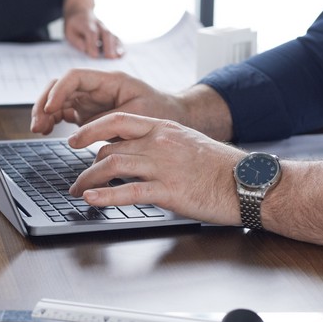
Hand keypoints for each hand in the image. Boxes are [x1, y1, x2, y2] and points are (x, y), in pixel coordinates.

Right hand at [30, 69, 185, 134]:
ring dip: (45, 113)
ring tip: (39, 129)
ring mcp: (91, 100)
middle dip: (45, 102)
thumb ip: (109, 121)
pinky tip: (45, 130)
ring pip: (59, 100)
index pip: (75, 77)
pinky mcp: (89, 114)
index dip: (59, 91)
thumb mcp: (138, 116)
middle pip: (60, 87)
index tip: (51, 108)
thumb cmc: (159, 111)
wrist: (172, 117)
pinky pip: (64, 113)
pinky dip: (53, 120)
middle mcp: (96, 88)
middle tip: (38, 123)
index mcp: (109, 80)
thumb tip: (81, 132)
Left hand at [62, 0, 123, 58]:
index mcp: (86, 24)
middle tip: (110, 57)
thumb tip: (86, 49)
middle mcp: (99, 25)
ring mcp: (106, 28)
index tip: (94, 55)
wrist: (81, 13)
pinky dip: (120, 46)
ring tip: (117, 57)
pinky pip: (117, 39)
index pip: (92, 33)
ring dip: (116, 47)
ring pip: (113, 36)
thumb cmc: (74, 26)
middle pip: (106, 33)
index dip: (93, 43)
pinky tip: (122, 54)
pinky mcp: (110, 33)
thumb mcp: (69, 32)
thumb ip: (77, 41)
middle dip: (108, 45)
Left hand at [67, 112, 244, 224]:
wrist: (247, 182)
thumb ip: (162, 144)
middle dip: (87, 165)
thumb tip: (137, 153)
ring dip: (88, 180)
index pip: (118, 121)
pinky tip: (92, 200)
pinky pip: (129, 192)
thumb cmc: (220, 167)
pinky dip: (105, 196)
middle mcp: (160, 143)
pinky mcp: (169, 191)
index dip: (91, 129)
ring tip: (78, 191)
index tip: (75, 139)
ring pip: (112, 166)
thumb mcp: (188, 143)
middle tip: (77, 178)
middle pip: (109, 148)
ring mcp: (163, 166)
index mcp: (164, 128)